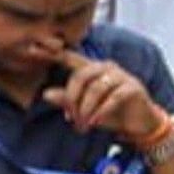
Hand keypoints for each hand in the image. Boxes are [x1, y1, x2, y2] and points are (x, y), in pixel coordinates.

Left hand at [47, 58, 163, 147]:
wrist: (141, 124)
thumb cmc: (112, 113)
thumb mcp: (85, 108)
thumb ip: (68, 100)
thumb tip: (46, 94)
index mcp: (92, 68)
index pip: (70, 58)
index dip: (53, 53)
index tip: (32, 48)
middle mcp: (106, 67)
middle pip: (81, 76)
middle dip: (72, 99)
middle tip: (71, 118)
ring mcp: (121, 76)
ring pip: (95, 88)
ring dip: (86, 109)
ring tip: (83, 124)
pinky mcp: (133, 88)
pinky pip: (112, 98)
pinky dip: (101, 112)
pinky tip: (95, 122)